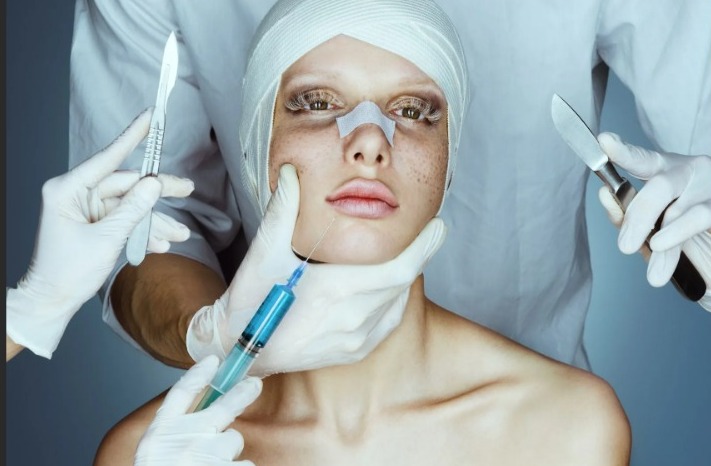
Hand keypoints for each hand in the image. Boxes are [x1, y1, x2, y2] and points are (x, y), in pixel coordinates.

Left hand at [6, 109, 194, 357]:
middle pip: (127, 185)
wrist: (53, 302)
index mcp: (68, 190)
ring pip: (131, 206)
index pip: (107, 158)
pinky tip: (161, 244)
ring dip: (155, 221)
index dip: (132, 137)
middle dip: (157, 193)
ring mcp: (88, 210)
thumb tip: (154, 184)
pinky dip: (144, 232)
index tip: (150, 116)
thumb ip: (133, 210)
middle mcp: (78, 195)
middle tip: (187, 190)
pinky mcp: (97, 225)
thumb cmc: (67, 272)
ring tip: (179, 234)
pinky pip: (126, 221)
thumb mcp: (106, 240)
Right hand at [134, 355, 260, 465]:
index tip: (213, 361)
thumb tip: (205, 417)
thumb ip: (175, 434)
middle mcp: (184, 439)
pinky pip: (244, 465)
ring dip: (228, 453)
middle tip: (255, 384)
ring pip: (233, 441)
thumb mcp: (156, 453)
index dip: (198, 374)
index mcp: (160, 434)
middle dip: (242, 393)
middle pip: (221, 406)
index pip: (181, 394)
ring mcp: (205, 455)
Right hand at [187, 164, 446, 374]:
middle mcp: (354, 320)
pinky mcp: (353, 353)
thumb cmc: (250, 299)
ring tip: (407, 256)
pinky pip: (388, 324)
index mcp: (337, 291)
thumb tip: (294, 173)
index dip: (424, 248)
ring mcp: (356, 341)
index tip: (439, 227)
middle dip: (418, 257)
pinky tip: (389, 289)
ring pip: (398, 303)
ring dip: (405, 279)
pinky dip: (394, 302)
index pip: (400, 269)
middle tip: (428, 234)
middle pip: (403, 284)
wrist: (237, 347)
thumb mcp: (263, 253)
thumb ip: (283, 211)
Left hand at [597, 132, 710, 310]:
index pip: (642, 159)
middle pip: (660, 186)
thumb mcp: (648, 224)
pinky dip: (677, 236)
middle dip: (639, 218)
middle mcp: (690, 171)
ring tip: (651, 262)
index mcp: (665, 170)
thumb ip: (626, 212)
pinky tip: (663, 247)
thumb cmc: (680, 234)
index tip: (604, 141)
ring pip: (678, 209)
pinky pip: (698, 218)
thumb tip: (604, 194)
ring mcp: (710, 186)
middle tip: (625, 246)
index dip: (623, 152)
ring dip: (662, 238)